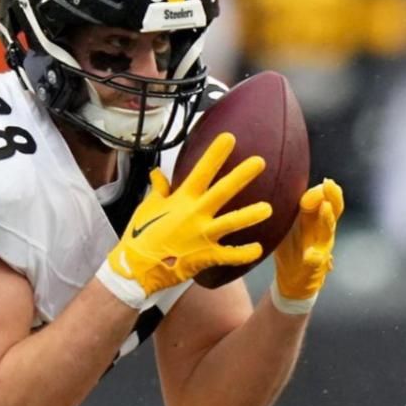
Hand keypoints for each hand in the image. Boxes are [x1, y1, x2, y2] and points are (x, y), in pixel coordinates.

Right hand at [97, 132, 271, 306]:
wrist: (137, 268)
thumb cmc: (140, 236)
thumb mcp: (147, 207)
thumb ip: (159, 190)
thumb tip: (157, 173)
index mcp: (182, 200)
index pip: (201, 171)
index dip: (215, 154)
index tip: (230, 138)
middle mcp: (195, 214)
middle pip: (222, 191)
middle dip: (241, 176)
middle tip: (260, 162)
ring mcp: (202, 235)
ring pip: (230, 223)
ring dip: (249, 215)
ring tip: (268, 209)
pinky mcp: (205, 256)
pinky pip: (229, 255)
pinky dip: (243, 253)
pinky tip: (258, 249)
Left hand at [272, 178, 342, 310]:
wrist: (292, 282)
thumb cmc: (291, 250)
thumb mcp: (289, 226)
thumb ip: (291, 208)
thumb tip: (282, 183)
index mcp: (315, 220)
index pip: (323, 200)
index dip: (322, 191)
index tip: (322, 182)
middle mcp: (322, 231)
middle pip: (334, 210)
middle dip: (333, 197)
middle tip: (329, 184)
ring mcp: (321, 248)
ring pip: (328, 231)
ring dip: (327, 219)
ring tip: (325, 208)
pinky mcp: (315, 267)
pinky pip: (316, 261)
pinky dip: (314, 258)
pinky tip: (311, 255)